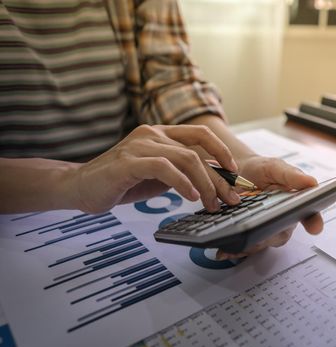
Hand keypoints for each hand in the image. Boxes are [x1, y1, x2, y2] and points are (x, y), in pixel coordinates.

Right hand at [71, 124, 242, 212]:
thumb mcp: (158, 176)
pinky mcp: (128, 162)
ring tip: (212, 204)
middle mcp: (152, 134)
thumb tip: (213, 182)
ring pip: (185, 159)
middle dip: (218, 178)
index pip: (200, 135)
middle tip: (231, 199)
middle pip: (197, 152)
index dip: (221, 152)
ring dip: (205, 184)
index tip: (235, 173)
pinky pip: (164, 168)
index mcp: (161, 134)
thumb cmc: (122, 182)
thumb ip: (181, 172)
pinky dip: (182, 183)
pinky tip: (191, 197)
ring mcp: (140, 146)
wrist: (80, 187)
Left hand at [216, 155, 323, 259]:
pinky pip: (246, 247)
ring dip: (250, 245)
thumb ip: (292, 175)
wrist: (236, 173)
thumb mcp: (275, 167)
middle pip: (282, 235)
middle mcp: (283, 221)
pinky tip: (225, 250)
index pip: (310, 216)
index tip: (315, 227)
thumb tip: (312, 182)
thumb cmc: (261, 170)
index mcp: (294, 205)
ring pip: (263, 243)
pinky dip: (235, 250)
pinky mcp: (249, 235)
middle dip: (270, 236)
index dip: (314, 222)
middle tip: (260, 233)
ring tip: (236, 243)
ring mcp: (266, 230)